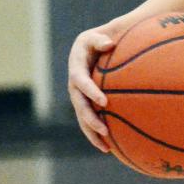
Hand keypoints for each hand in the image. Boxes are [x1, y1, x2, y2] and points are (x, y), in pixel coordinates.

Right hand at [67, 29, 115, 152]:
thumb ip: (100, 40)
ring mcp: (79, 96)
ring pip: (82, 118)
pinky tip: (109, 147)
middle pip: (79, 105)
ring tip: (106, 147)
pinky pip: (89, 121)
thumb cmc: (101, 39)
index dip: (90, 92)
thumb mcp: (96, 36)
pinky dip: (96, 134)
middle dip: (90, 119)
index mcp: (76, 67)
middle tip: (105, 130)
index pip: (81, 81)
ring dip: (92, 133)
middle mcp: (74, 85)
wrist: (97, 46)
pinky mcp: (85, 104)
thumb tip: (109, 43)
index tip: (104, 102)